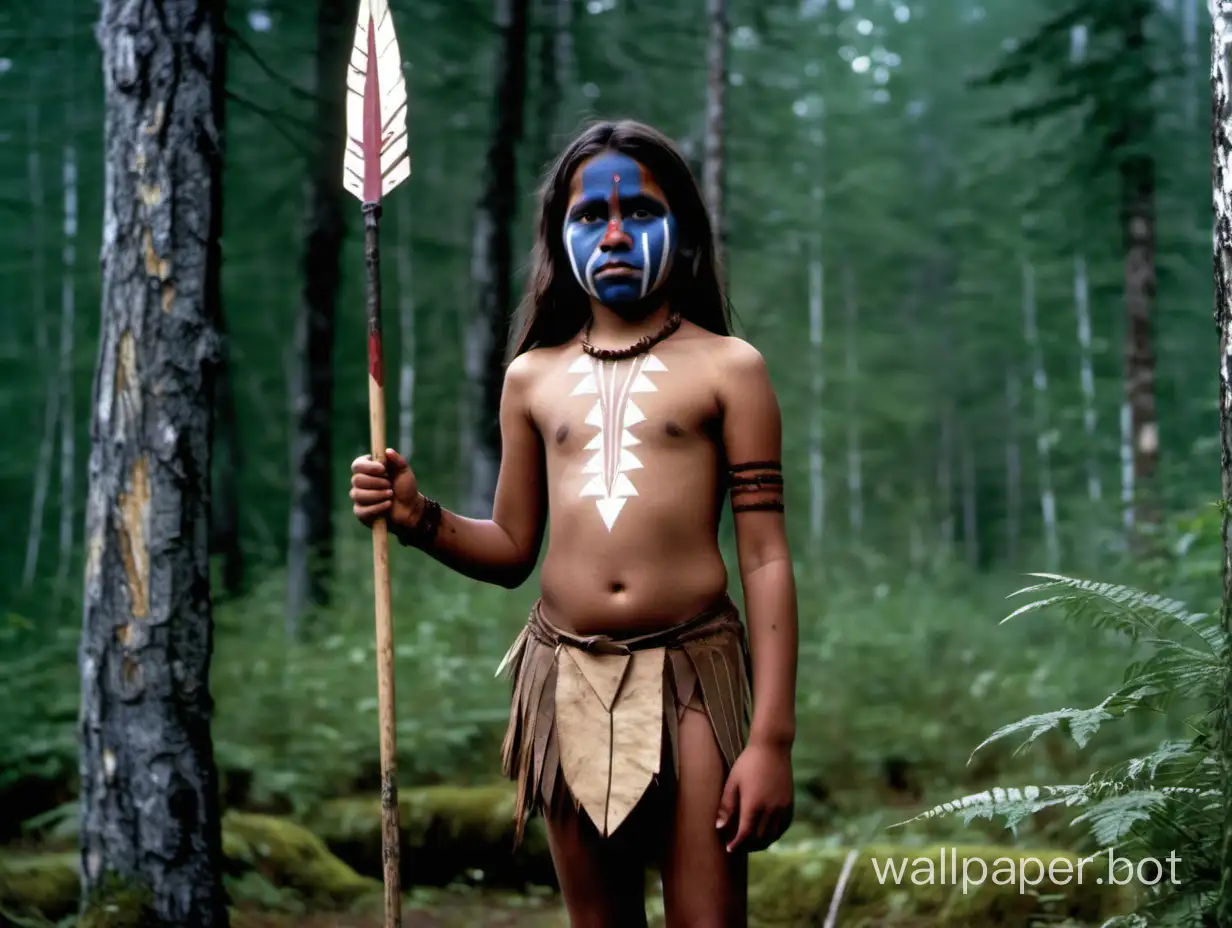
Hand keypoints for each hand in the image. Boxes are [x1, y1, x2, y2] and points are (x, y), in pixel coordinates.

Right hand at [350, 448, 421, 529]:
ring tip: (390, 494)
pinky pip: (362, 510)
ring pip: (357, 494)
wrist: (410, 508)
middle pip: (356, 480)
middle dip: (375, 483)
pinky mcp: (360, 512)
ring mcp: (359, 497)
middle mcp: (360, 482)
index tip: (383, 469)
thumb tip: (388, 451)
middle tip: (389, 485)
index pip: (357, 465)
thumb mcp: (404, 472)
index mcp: (368, 470)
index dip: (368, 467)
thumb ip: (397, 460)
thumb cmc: (405, 487)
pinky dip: (377, 507)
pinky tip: (388, 505)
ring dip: (377, 495)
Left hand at [715, 739, 793, 853]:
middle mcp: (770, 809)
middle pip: (759, 837)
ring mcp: (782, 806)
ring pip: (772, 834)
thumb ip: (726, 806)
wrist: (772, 747)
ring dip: (761, 843)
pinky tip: (766, 834)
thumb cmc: (747, 763)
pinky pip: (783, 826)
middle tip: (737, 847)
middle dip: (747, 845)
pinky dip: (774, 834)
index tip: (729, 849)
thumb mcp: (732, 782)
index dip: (736, 844)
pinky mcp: (789, 802)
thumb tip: (718, 827)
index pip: (745, 834)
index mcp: (754, 804)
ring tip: (750, 844)